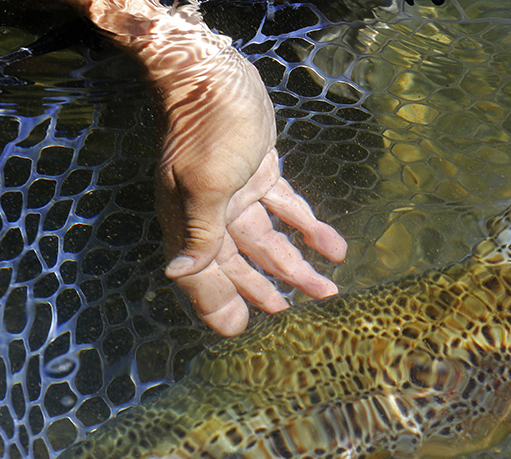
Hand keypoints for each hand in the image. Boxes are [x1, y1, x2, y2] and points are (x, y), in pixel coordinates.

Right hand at [152, 41, 345, 335]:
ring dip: (297, 265)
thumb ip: (199, 233)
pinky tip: (333, 246)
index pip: (201, 276)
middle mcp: (211, 216)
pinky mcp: (260, 175)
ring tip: (329, 288)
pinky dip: (308, 228)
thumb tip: (177, 275)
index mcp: (191, 223)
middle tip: (294, 314)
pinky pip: (287, 210)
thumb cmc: (208, 129)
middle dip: (266, 291)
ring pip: (268, 241)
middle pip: (239, 264)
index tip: (240, 330)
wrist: (214, 75)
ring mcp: (236, 195)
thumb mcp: (205, 183)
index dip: (218, 304)